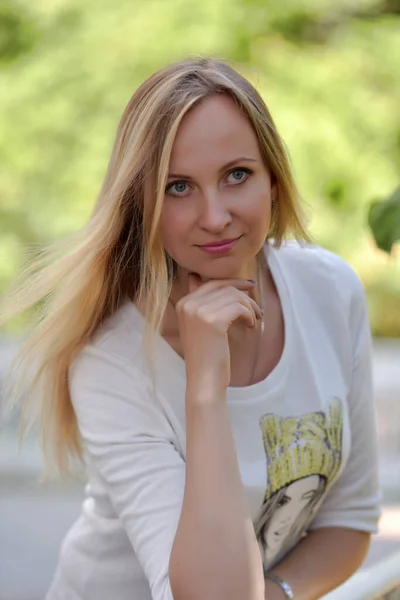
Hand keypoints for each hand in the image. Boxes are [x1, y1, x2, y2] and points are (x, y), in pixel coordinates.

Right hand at [174, 273, 262, 396]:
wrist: (204, 380)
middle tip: (256, 306)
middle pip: (224, 286)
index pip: (211, 283)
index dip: (232, 283)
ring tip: (254, 319)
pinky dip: (249, 315)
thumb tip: (198, 276)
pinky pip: (239, 307)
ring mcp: (198, 312)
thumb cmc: (206, 355)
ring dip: (249, 306)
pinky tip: (250, 325)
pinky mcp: (212, 321)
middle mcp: (188, 304)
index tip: (249, 286)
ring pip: (233, 296)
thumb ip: (201, 302)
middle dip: (243, 294)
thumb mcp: (198, 325)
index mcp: (183, 303)